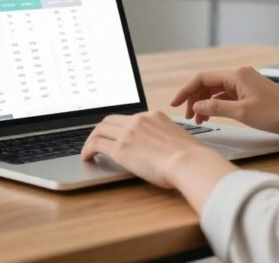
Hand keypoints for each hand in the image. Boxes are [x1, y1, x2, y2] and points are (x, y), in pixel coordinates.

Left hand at [80, 111, 223, 188]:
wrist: (189, 162)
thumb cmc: (190, 157)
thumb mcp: (178, 139)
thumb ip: (165, 138)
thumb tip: (163, 149)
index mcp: (153, 116)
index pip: (129, 118)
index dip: (118, 127)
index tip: (115, 134)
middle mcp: (138, 120)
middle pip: (110, 120)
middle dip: (101, 130)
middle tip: (97, 140)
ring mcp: (128, 133)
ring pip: (100, 130)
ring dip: (91, 139)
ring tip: (88, 150)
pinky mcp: (120, 149)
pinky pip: (97, 144)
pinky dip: (88, 149)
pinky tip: (87, 157)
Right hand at [169, 65, 278, 135]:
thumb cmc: (277, 114)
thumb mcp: (241, 113)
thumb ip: (216, 107)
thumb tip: (196, 105)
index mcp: (236, 75)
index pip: (202, 78)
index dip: (186, 90)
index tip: (174, 103)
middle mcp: (239, 75)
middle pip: (208, 83)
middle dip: (194, 99)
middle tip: (187, 116)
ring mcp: (245, 83)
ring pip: (217, 90)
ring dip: (205, 103)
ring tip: (199, 119)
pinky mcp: (250, 92)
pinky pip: (227, 95)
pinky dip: (217, 105)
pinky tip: (212, 115)